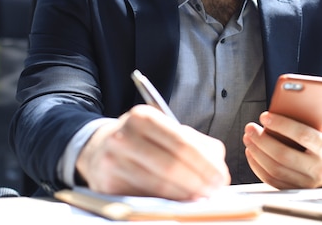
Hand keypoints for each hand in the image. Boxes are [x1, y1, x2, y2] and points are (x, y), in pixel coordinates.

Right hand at [76, 104, 230, 199]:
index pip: (181, 142)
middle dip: (198, 182)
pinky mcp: (107, 185)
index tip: (221, 177)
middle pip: (170, 165)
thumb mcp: (164, 129)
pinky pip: (144, 198)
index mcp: (142, 117)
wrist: (100, 148)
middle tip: (214, 192)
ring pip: (158, 185)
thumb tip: (218, 166)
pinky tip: (179, 203)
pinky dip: (166, 203)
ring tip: (201, 198)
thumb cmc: (142, 139)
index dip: (205, 163)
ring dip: (185, 196)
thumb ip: (196, 142)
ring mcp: (113, 161)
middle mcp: (124, 136)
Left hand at [243, 109, 321, 188]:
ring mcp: (306, 182)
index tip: (265, 116)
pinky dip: (257, 166)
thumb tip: (300, 95)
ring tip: (248, 137)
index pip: (303, 135)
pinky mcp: (294, 189)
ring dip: (257, 152)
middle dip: (263, 139)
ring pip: (275, 168)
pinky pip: (271, 179)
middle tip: (249, 127)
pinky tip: (251, 152)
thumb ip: (317, 110)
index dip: (282, 125)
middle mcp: (318, 168)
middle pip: (284, 155)